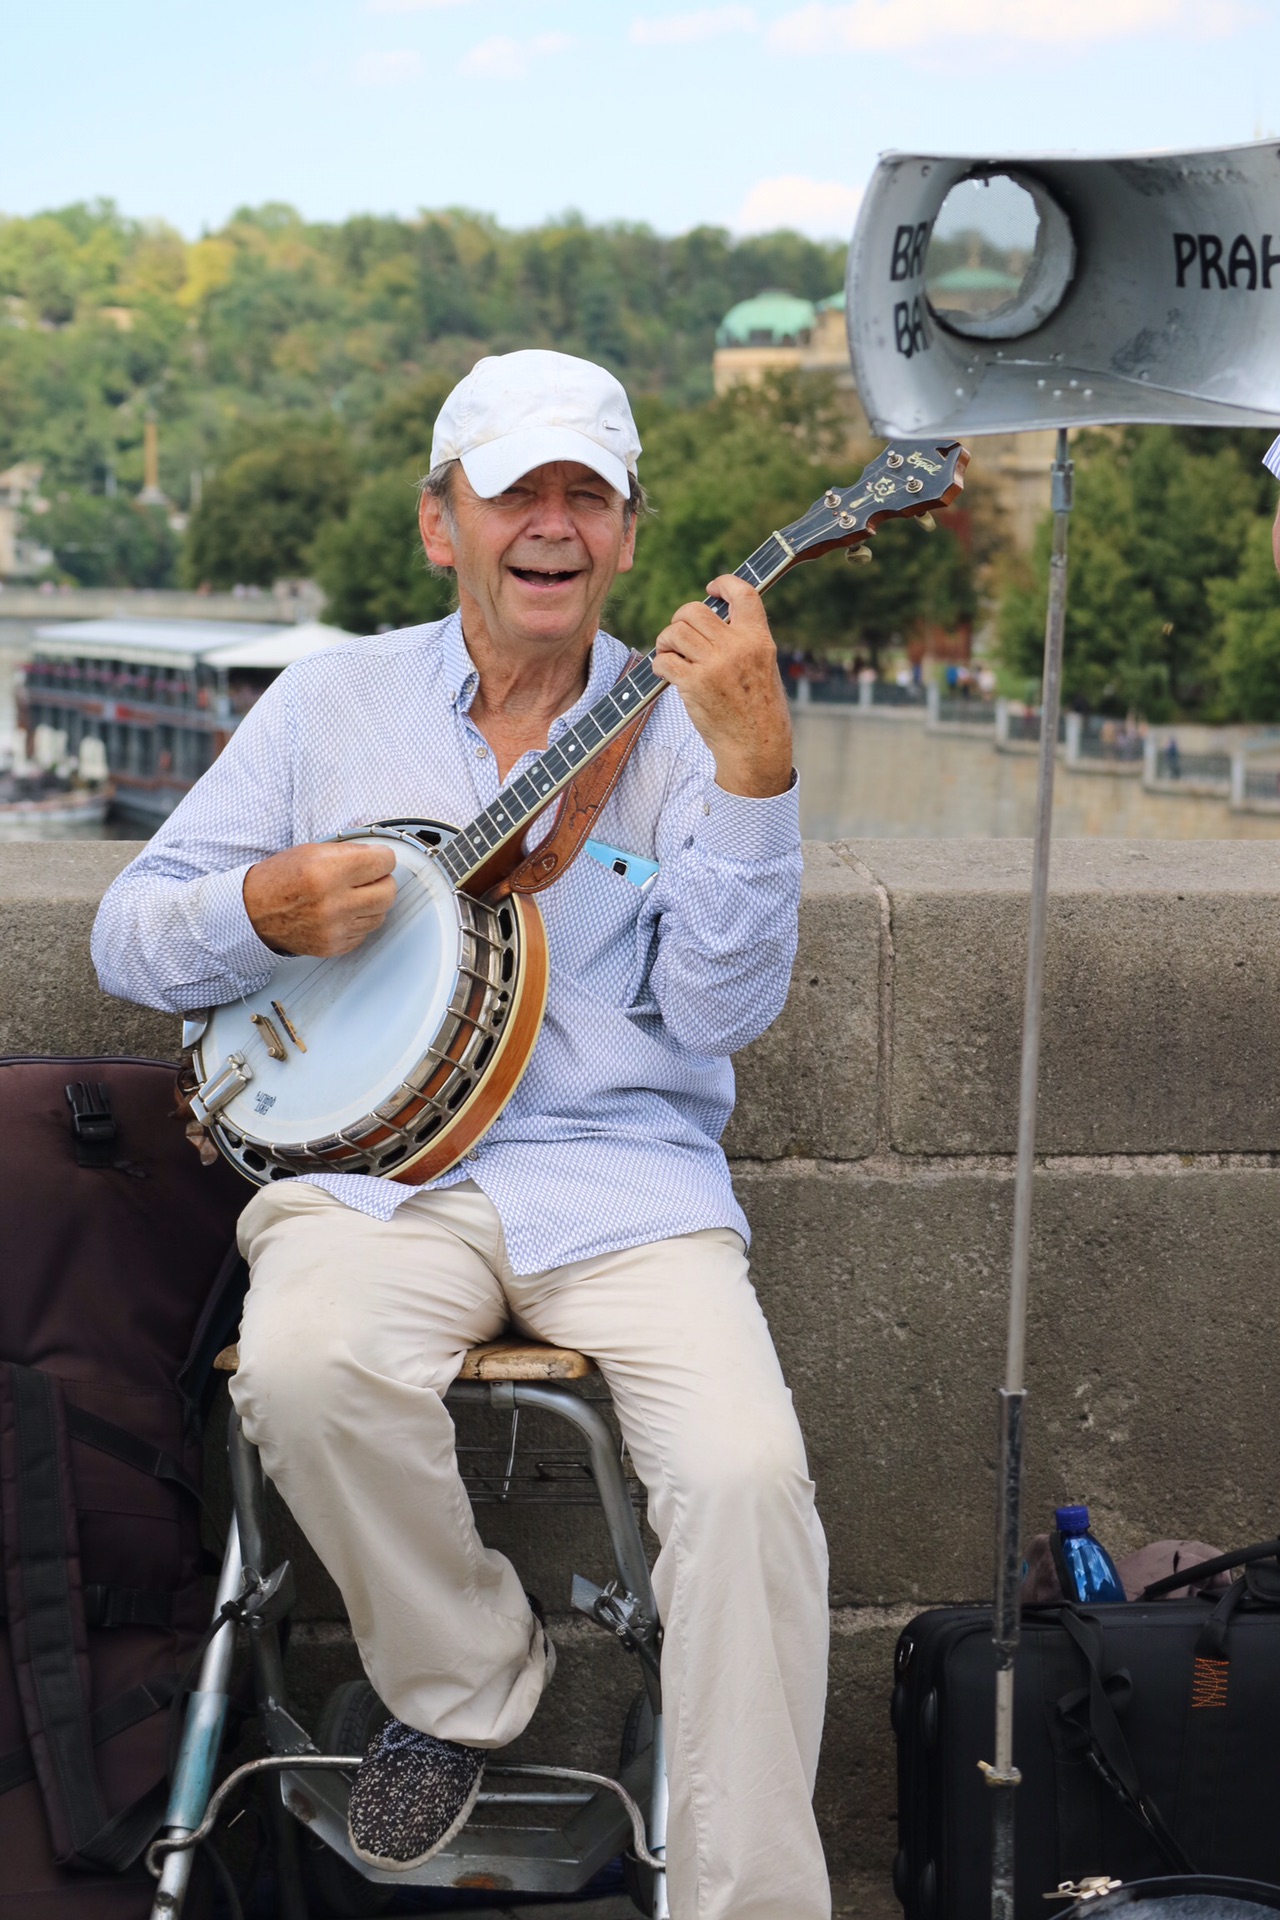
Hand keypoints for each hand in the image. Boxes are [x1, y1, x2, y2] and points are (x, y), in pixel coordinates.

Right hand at [243, 841, 397, 956]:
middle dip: (383, 881)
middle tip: (370, 877)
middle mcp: (333, 903)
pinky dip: (359, 921)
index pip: (383, 863)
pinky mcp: (334, 946)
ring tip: (352, 895)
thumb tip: (380, 857)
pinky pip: (365, 933)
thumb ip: (349, 852)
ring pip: (381, 915)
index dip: (383, 858)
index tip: (378, 858)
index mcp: (326, 872)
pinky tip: (342, 912)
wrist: (253, 912)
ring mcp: (334, 928)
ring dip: (372, 903)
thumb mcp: (311, 851)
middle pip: (388, 892)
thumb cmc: (279, 879)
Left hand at [653, 574, 792, 797]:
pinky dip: (659, 665)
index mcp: (759, 639)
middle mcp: (737, 648)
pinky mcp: (694, 685)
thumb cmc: (758, 709)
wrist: (756, 746)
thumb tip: (712, 618)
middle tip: (680, 636)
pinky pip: (663, 660)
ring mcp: (714, 666)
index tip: (711, 588)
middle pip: (694, 610)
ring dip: (666, 641)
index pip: (743, 593)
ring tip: (670, 654)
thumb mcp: (763, 666)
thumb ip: (742, 640)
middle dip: (680, 620)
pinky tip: (665, 673)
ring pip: (675, 632)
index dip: (723, 583)